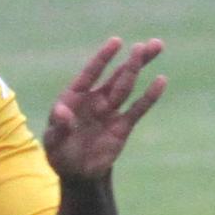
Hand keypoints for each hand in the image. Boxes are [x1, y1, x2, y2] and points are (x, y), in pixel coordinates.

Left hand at [41, 37, 165, 180]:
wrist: (77, 173)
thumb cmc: (60, 153)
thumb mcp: (53, 142)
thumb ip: (58, 127)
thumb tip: (62, 113)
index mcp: (75, 97)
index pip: (90, 73)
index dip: (103, 58)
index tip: (116, 42)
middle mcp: (95, 100)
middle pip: (115, 76)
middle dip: (130, 62)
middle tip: (144, 45)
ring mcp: (110, 111)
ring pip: (127, 86)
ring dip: (138, 70)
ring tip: (153, 49)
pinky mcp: (123, 126)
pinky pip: (137, 109)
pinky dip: (149, 96)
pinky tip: (160, 81)